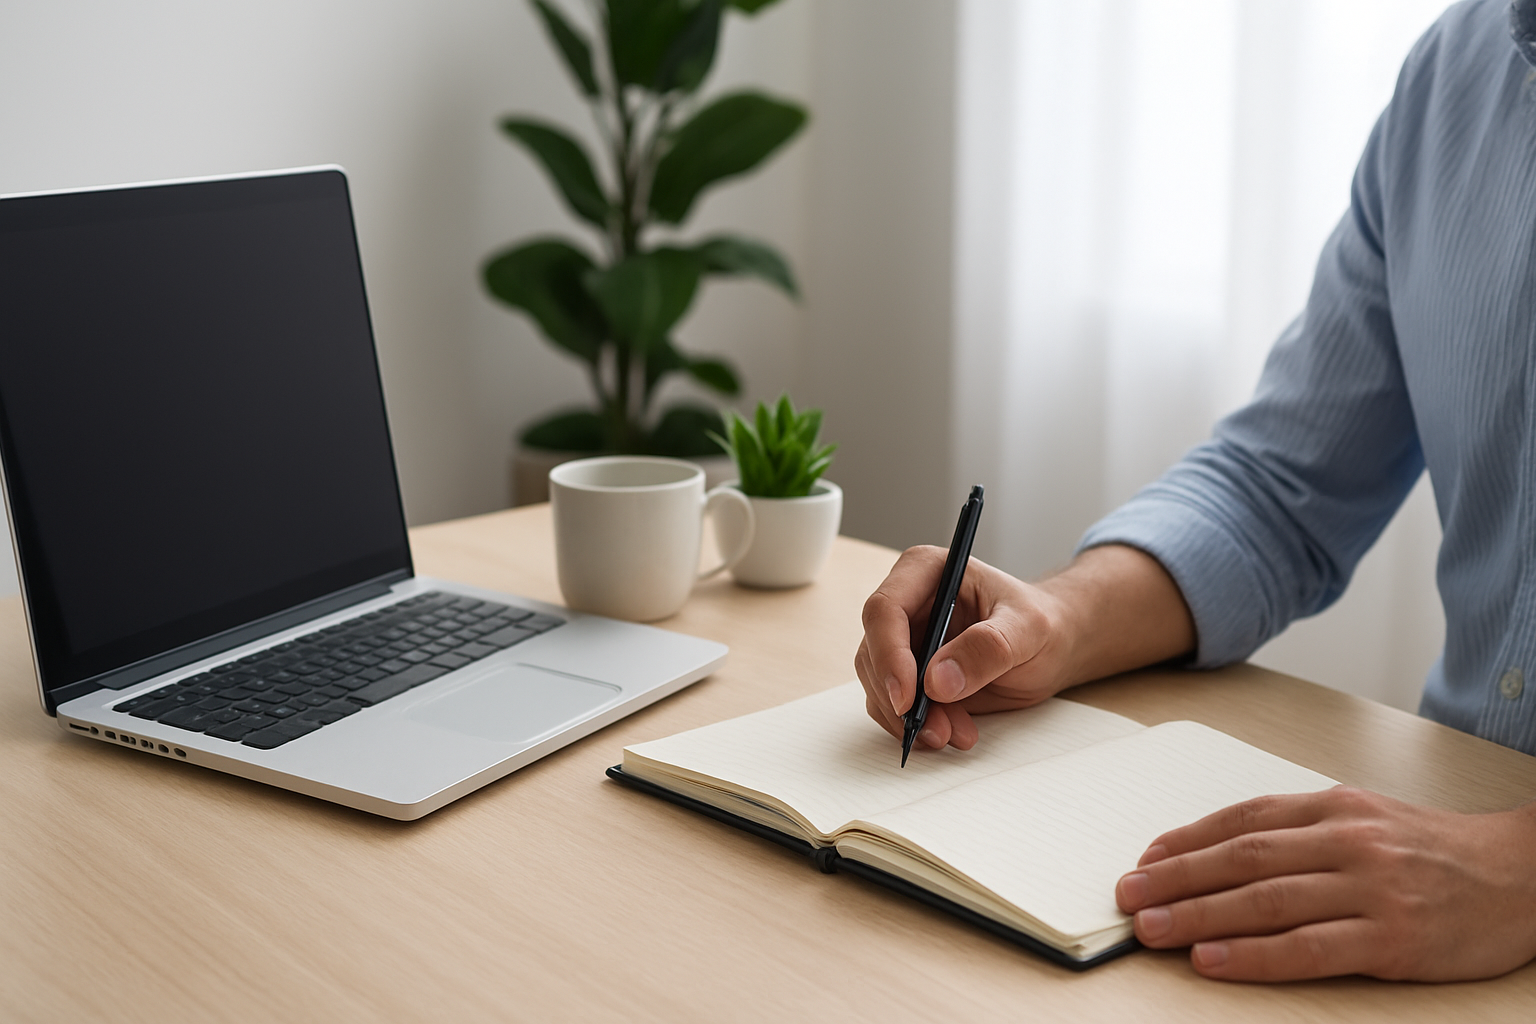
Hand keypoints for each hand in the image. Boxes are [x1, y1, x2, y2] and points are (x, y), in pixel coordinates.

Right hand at [854, 543, 1194, 751]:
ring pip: (879, 685)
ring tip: (956, 733)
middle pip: (873, 653)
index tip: (908, 698)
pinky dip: (915, 727)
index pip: (884, 609)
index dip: (889, 655)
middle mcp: (906, 604)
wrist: (1051, 648)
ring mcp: (902, 642)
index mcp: (925, 571)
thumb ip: (989, 648)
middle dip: (901, 699)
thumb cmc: (1041, 624)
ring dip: (908, 720)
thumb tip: (938, 681)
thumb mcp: (1028, 629)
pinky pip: (893, 707)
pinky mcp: (907, 675)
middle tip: (938, 730)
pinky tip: (952, 731)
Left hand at [1114, 786, 1535, 980]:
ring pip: (1267, 902)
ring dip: (1200, 916)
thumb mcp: (1363, 821)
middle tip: (1127, 897)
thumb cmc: (1430, 851)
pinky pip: (1311, 949)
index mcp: (1334, 807)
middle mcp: (1347, 841)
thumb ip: (1298, 832)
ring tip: (1151, 930)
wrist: (1524, 875)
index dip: (1186, 841)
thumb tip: (1218, 852)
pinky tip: (1214, 960)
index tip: (1143, 862)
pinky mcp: (1394, 939)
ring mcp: (1372, 889)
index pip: (1243, 820)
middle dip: (1176, 879)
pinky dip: (1255, 955)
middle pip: (1243, 859)